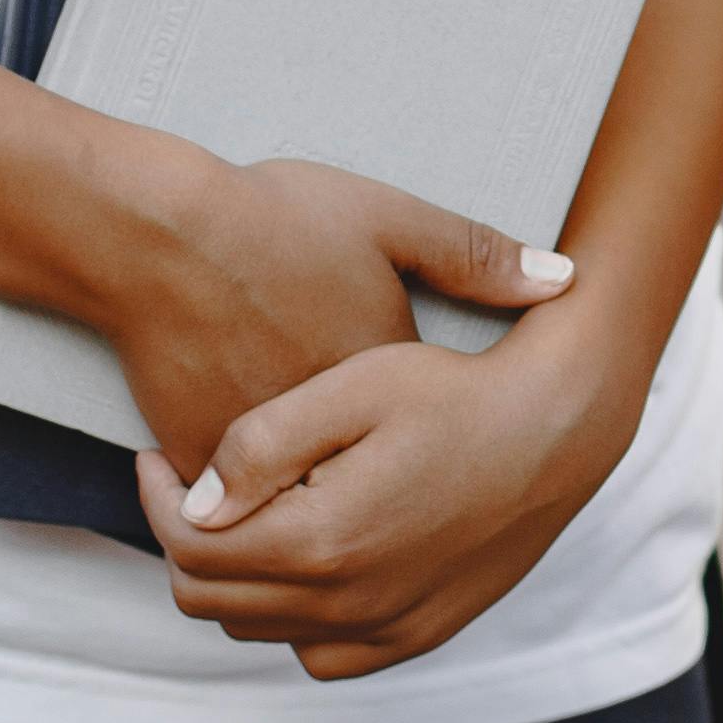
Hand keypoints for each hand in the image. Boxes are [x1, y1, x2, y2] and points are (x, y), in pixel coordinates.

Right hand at [105, 154, 567, 478]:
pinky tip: (253, 460)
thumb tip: (563, 278)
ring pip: (303, 497)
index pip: (438, 427)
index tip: (427, 394)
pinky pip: (237, 502)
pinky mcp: (204, 465)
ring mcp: (267, 461)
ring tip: (314, 451)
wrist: (159, 237)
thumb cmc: (273, 221)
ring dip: (310, 484)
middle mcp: (337, 438)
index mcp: (392, 381)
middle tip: (379, 436)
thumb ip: (475, 256)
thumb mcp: (389, 220)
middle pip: (374, 474)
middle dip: (380, 464)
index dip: (434, 411)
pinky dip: (247, 488)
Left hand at [140, 324, 626, 678]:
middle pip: (211, 599)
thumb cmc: (454, 392)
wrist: (559, 426)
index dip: (154, 499)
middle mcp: (350, 603)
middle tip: (193, 485)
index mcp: (321, 541)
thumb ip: (259, 446)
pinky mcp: (417, 635)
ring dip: (236, 577)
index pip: (188, 548)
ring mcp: (387, 629)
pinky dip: (294, 616)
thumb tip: (195, 506)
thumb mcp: (351, 387)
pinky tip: (312, 558)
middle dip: (184, 539)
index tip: (156, 457)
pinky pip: (321, 653)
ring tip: (251, 514)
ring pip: (259, 629)